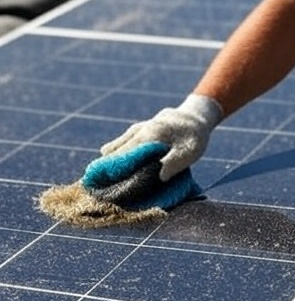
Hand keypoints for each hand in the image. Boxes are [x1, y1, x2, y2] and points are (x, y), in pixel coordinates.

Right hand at [101, 94, 222, 180]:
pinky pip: (121, 144)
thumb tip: (159, 177)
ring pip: (116, 146)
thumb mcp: (191, 151)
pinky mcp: (137, 132)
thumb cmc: (194, 136)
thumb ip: (175, 162)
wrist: (195, 117)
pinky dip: (115, 154)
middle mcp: (139, 131)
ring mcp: (136, 130)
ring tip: (97, 176)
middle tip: (94, 183)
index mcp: (150, 135)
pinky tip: (108, 164)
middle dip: (106, 167)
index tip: (101, 181)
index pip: (126, 154)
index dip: (114, 168)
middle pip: (116, 151)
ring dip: (109, 160)